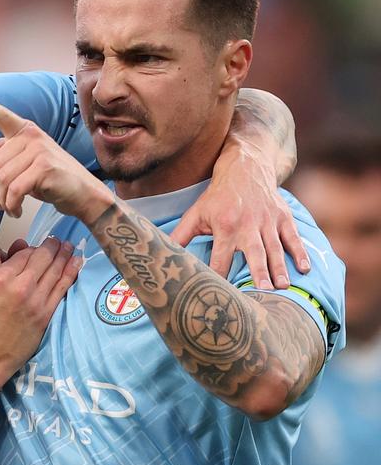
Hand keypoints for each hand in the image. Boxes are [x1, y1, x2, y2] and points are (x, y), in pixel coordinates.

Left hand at [0, 92, 111, 224]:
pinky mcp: (44, 167)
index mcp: (26, 132)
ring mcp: (39, 149)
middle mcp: (32, 136)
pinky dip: (12, 205)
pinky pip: (14, 189)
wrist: (83, 194)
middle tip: (0, 203)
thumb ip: (8, 157)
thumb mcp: (27, 166)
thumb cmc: (52, 181)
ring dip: (2, 200)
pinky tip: (17, 210)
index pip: (4, 117)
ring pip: (2, 178)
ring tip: (9, 208)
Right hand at [0, 237, 81, 378]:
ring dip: (64, 255)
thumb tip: (21, 251)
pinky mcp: (45, 313)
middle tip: (59, 240)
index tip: (40, 246)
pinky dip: (71, 272)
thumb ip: (3, 271)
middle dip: (52, 246)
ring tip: (70, 246)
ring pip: (54, 270)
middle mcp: (19, 286)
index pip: (23, 254)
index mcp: (0, 278)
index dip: (33, 248)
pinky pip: (62, 287)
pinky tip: (77, 262)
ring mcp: (35, 300)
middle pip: (41, 258)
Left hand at [171, 145, 309, 289]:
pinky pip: (293, 237)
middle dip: (258, 272)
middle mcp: (247, 225)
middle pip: (253, 253)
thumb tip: (159, 253)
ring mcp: (267, 221)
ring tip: (283, 287)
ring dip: (279, 268)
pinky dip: (300, 252)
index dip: (220, 275)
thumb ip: (179, 236)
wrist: (244, 169)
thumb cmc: (216, 197)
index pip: (220, 257)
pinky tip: (305, 268)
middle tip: (264, 292)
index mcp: (224, 226)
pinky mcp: (283, 217)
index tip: (221, 295)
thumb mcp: (195, 214)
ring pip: (275, 248)